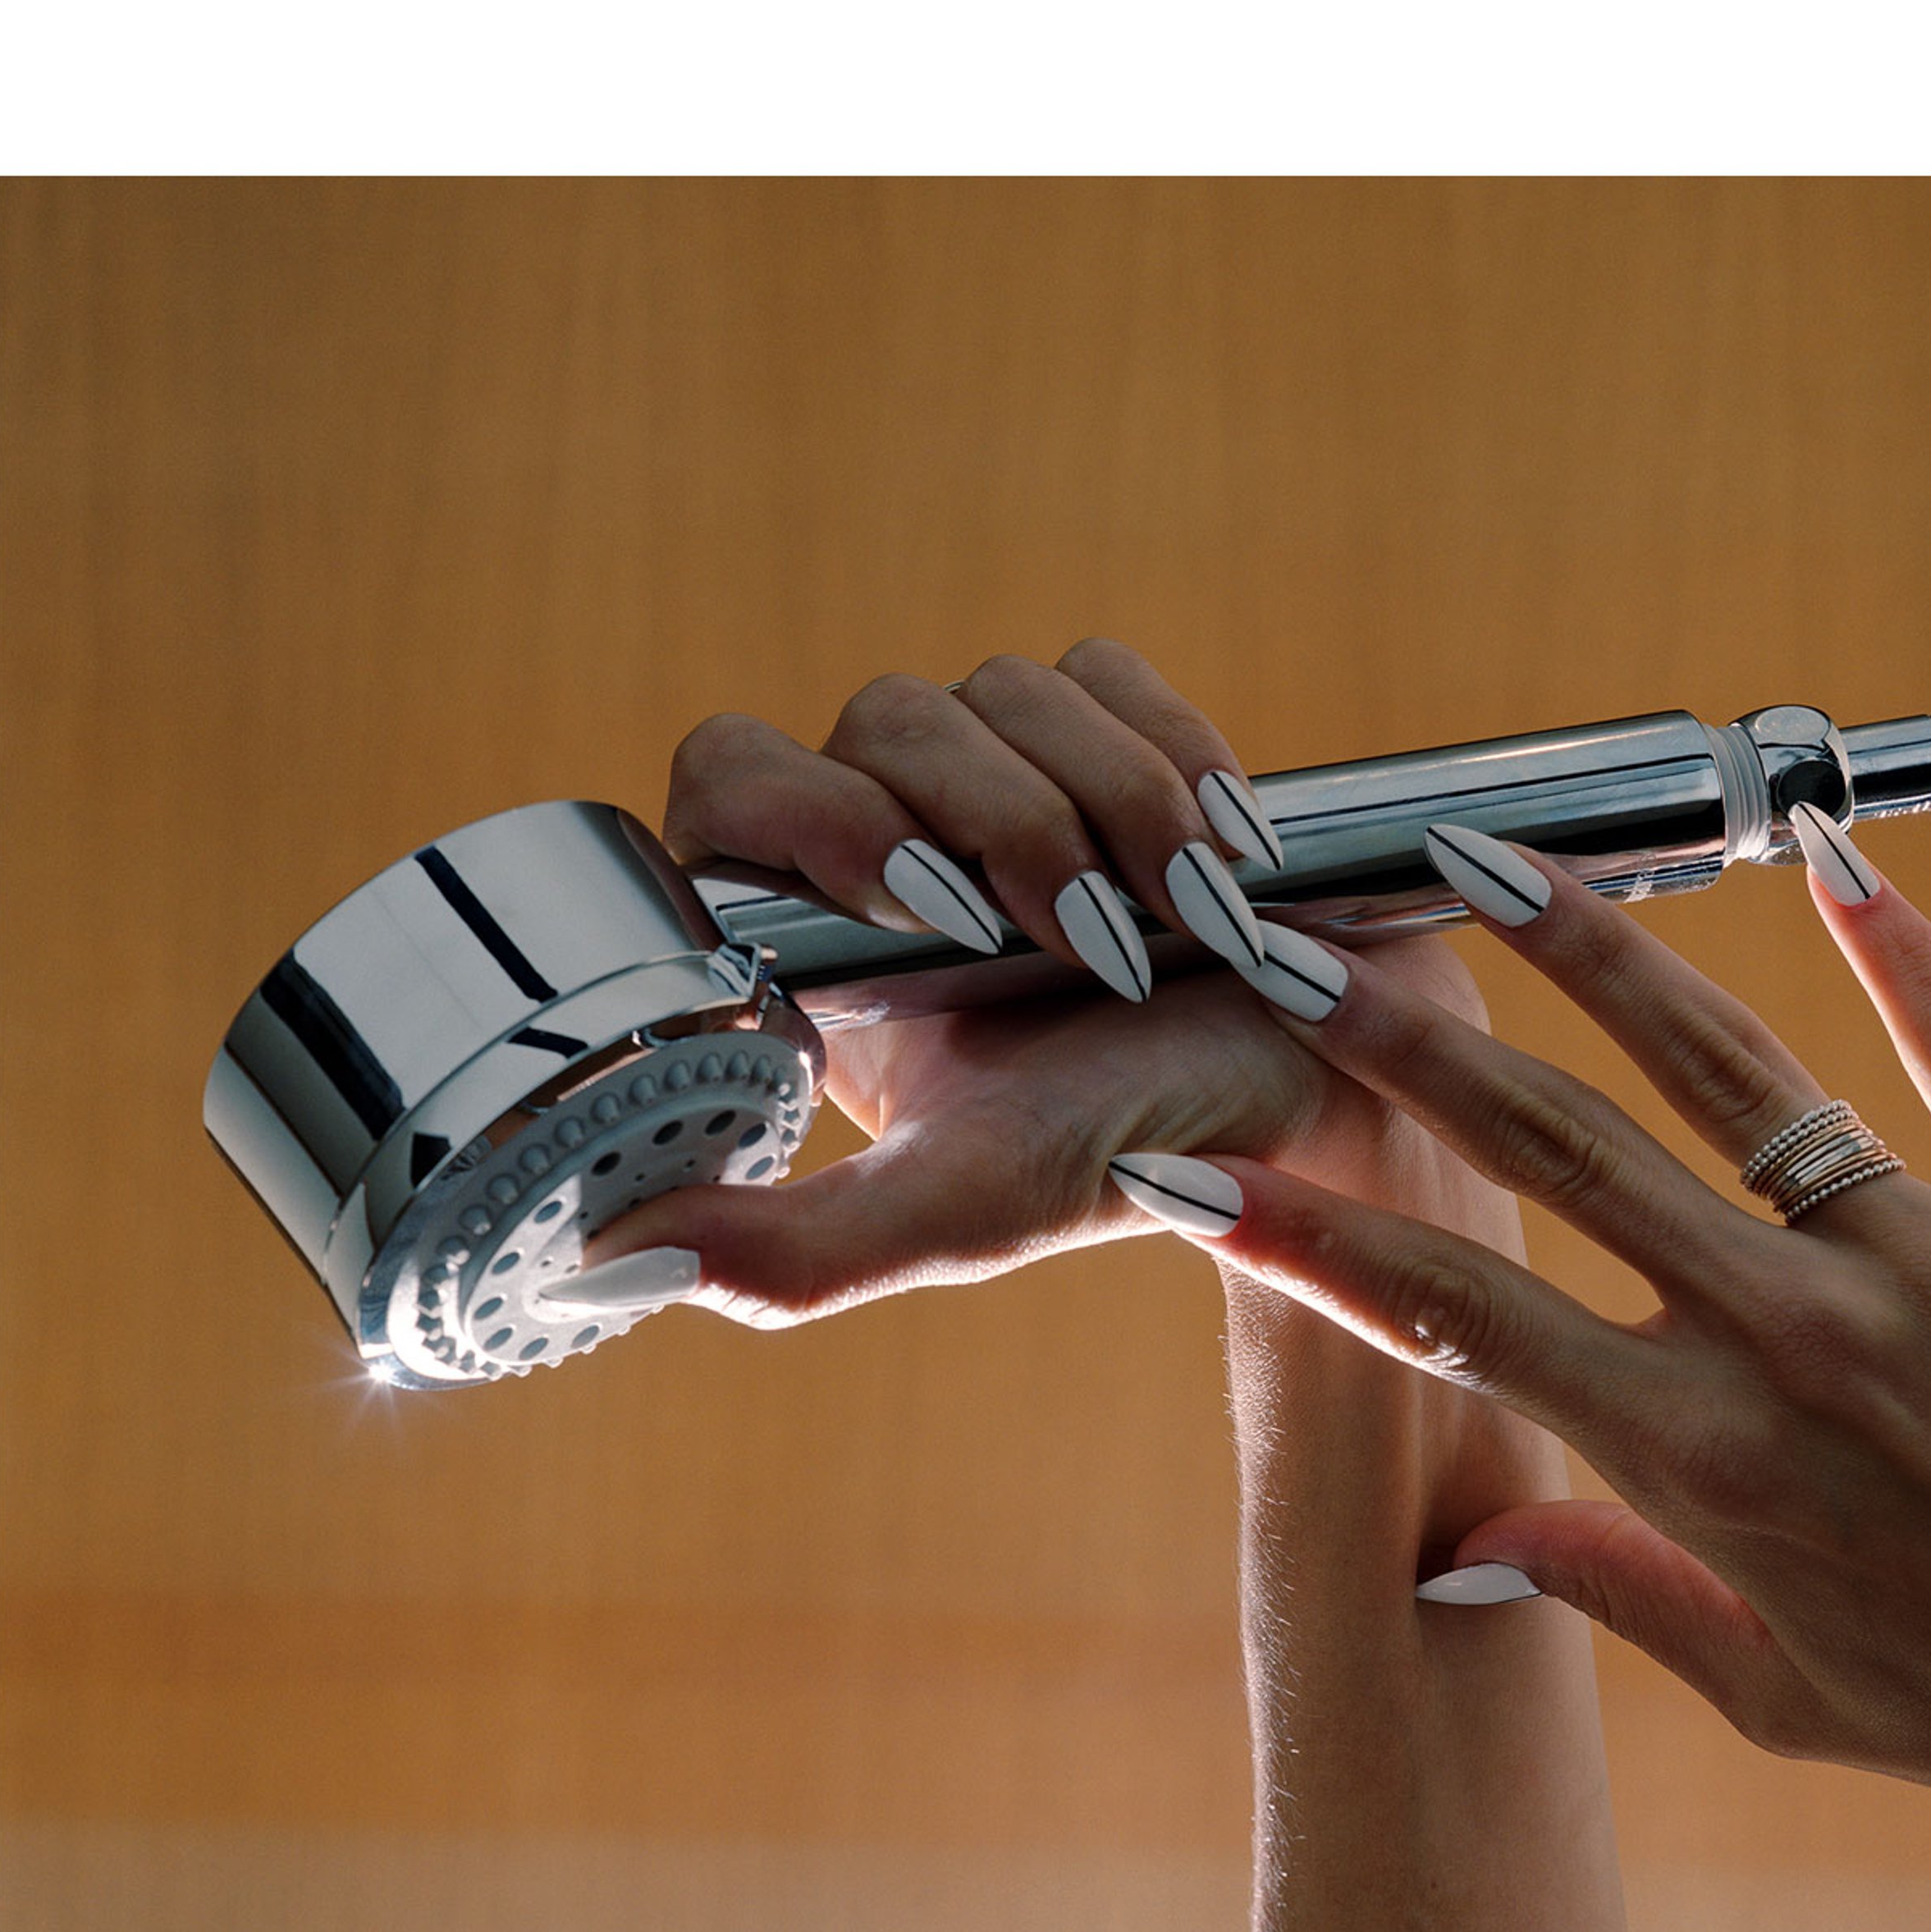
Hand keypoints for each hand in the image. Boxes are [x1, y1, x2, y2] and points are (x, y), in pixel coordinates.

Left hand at [585, 639, 1477, 1314]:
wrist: (1320, 1107)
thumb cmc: (1138, 1158)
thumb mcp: (964, 1212)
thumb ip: (794, 1254)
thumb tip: (611, 1261)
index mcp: (828, 938)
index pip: (732, 779)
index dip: (814, 811)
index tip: (928, 908)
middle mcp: (900, 838)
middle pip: (883, 717)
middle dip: (1004, 825)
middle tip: (1099, 949)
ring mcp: (1010, 774)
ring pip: (1004, 688)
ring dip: (1112, 806)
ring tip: (1187, 927)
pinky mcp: (1113, 730)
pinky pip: (1105, 670)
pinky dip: (1177, 755)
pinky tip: (1230, 858)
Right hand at [1113, 815, 1930, 1857]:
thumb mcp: (1786, 1692)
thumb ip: (1618, 1594)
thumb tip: (1464, 1554)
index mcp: (1701, 1464)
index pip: (1461, 1317)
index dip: (1314, 1239)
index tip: (1201, 1176)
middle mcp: (1790, 1341)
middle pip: (1561, 1152)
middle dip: (1411, 1048)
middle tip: (1304, 955)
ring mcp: (1926, 1268)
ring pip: (1725, 1070)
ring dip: (1592, 952)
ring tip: (1487, 865)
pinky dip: (1895, 947)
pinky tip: (1826, 852)